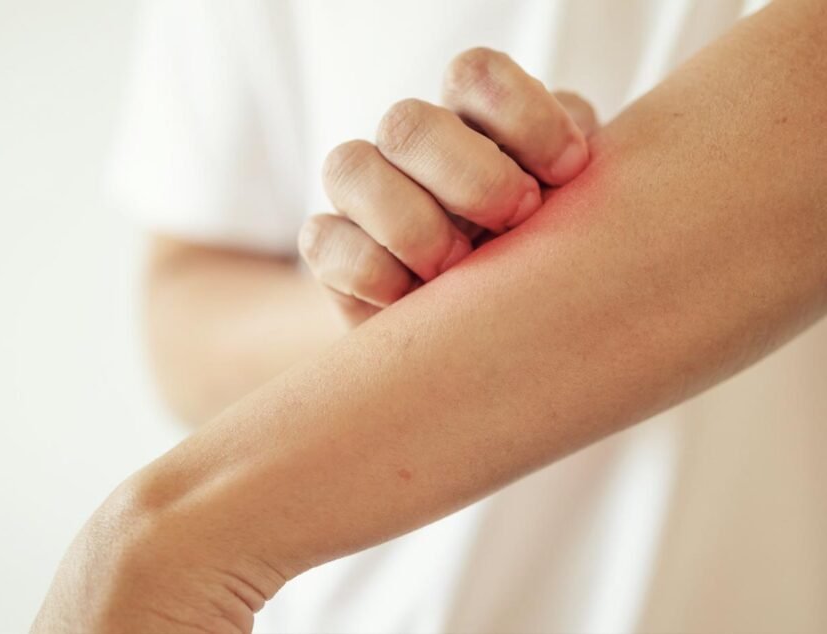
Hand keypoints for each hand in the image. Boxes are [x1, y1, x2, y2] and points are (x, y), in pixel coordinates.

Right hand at [299, 47, 596, 324]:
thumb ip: (573, 179)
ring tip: (456, 272)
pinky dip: (373, 272)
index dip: (524, 116)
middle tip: (514, 224)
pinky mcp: (331, 246)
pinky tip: (413, 301)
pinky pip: (323, 239)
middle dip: (471, 178)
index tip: (569, 173)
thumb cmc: (539, 264)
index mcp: (474, 122)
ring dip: (413, 226)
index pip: (476, 75)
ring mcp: (363, 192)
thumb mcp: (571, 214)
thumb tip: (573, 165)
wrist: (487, 333)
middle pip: (409, 122)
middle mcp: (412, 147)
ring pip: (350, 165)